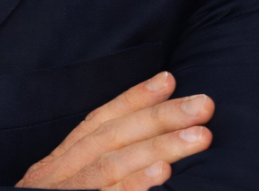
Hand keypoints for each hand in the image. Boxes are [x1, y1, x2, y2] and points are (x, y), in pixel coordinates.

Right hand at [17, 72, 212, 190]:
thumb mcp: (65, 190)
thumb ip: (94, 174)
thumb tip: (143, 154)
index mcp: (56, 167)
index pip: (97, 123)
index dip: (131, 99)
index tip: (168, 79)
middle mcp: (55, 178)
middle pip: (110, 138)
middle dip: (159, 117)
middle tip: (204, 104)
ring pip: (110, 166)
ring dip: (158, 148)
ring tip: (199, 136)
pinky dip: (132, 188)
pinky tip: (162, 178)